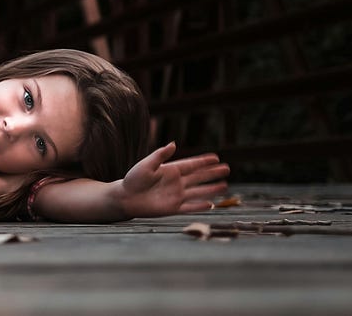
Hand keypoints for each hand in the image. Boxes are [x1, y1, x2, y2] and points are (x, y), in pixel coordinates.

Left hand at [114, 143, 230, 217]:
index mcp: (170, 170)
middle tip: (226, 168)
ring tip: (225, 186)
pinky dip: (200, 206)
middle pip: (198, 177)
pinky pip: (190, 207)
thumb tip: (174, 143)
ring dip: (211, 189)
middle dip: (212, 173)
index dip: (203, 162)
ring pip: (198, 192)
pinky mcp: (173, 208)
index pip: (191, 165)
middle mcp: (176, 183)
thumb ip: (160, 155)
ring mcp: (176, 196)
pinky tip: (211, 204)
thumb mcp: (146, 165)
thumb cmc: (133, 179)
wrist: (125, 197)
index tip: (216, 157)